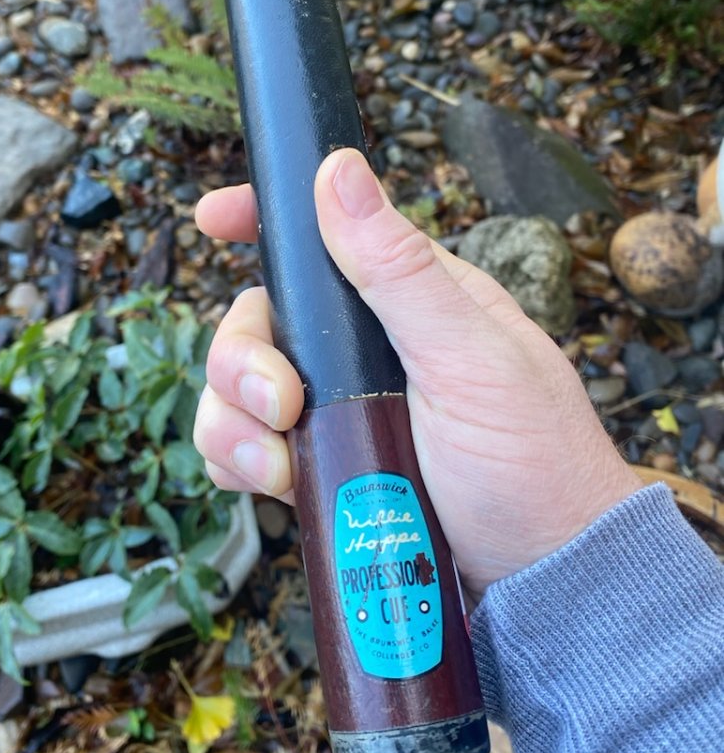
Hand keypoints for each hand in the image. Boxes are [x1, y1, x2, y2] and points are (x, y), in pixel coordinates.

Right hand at [193, 148, 639, 601]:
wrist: (541, 582)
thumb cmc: (531, 463)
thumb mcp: (471, 358)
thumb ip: (401, 270)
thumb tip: (339, 170)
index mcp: (407, 300)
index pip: (323, 239)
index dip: (261, 221)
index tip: (212, 218)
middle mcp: (362, 349)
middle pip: (258, 319)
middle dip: (243, 358)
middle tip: (281, 402)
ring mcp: (335, 410)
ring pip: (237, 387)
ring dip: (233, 420)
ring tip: (274, 464)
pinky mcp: (318, 466)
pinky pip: (243, 447)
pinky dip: (237, 461)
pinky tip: (271, 482)